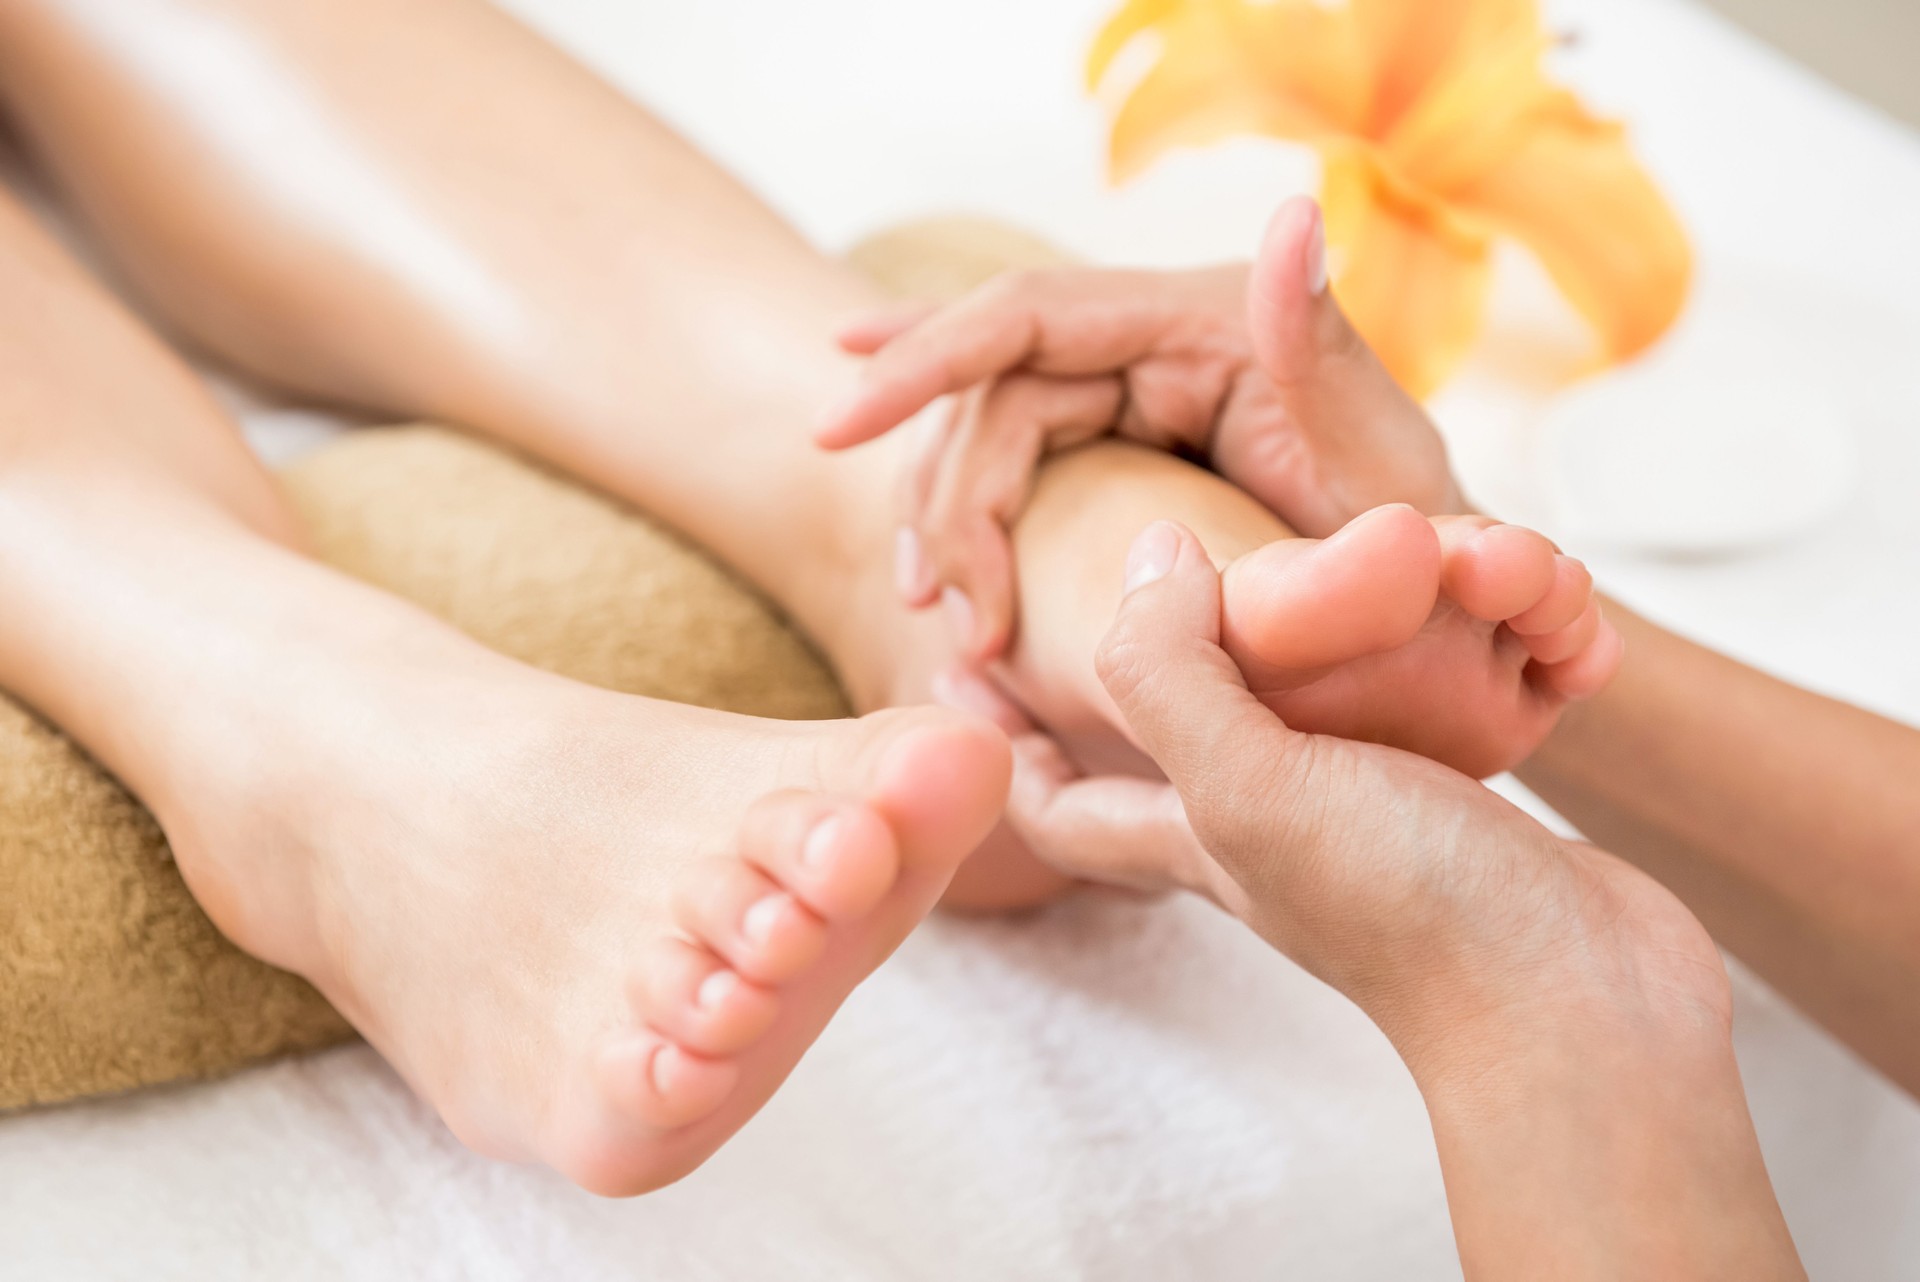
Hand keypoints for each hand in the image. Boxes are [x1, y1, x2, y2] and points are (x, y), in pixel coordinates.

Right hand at [819, 197, 1461, 659]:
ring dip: (948, 525)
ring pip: (987, 438)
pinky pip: (1014, 470)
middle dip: (945, 495)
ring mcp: (1133, 391)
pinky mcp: (1120, 445)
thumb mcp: (1380, 468)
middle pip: (989, 391)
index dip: (924, 358)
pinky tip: (942, 584)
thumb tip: (1293, 215)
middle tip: (939, 607)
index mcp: (1204, 322)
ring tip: (943, 619)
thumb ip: (1323, 348)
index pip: (1029, 317)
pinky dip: (970, 528)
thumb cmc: (1420, 548)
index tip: (839, 418)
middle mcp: (1156, 342)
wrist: (1436, 615)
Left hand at [941, 521, 1799, 1278]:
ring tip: (1489, 551)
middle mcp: (1278, 822)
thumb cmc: (1405, 910)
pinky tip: (1551, 612)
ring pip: (1374, 675)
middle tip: (1230, 533)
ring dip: (1428, 601)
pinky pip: (1482, 690)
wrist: (1584, 1012)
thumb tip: (1148, 556)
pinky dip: (1519, 639)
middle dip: (1231, 616)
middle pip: (1218, 705)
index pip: (1063, 803)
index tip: (965, 665)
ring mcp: (1380, 813)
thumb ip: (1171, 672)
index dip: (1006, 741)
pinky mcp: (1476, 804)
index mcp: (1199, 830)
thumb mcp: (1249, 788)